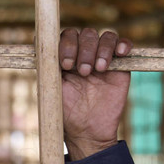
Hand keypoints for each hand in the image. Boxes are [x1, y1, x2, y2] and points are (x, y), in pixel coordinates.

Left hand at [59, 28, 131, 160]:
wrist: (88, 130)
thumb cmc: (66, 111)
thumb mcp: (52, 89)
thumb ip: (48, 68)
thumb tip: (39, 44)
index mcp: (65, 58)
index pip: (66, 36)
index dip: (67, 45)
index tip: (66, 65)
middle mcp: (83, 55)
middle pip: (86, 34)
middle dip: (84, 50)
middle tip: (84, 72)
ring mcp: (102, 58)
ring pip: (105, 36)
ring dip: (102, 49)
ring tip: (98, 69)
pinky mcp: (120, 65)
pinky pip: (124, 44)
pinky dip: (123, 44)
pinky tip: (120, 53)